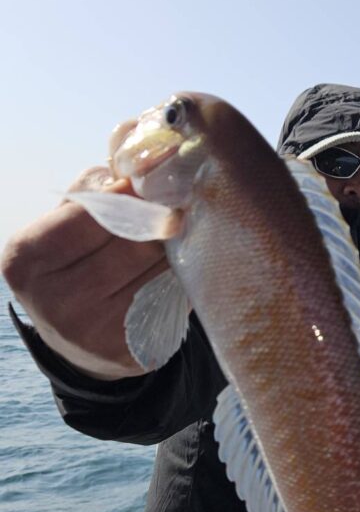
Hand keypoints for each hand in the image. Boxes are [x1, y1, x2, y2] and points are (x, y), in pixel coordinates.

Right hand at [1, 167, 168, 378]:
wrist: (79, 340)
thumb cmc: (75, 262)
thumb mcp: (64, 222)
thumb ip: (94, 188)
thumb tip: (138, 160)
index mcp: (25, 260)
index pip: (92, 213)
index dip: (130, 197)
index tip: (151, 187)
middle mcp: (54, 302)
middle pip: (134, 244)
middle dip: (158, 224)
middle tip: (173, 214)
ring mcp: (92, 333)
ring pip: (159, 270)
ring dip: (175, 251)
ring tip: (173, 245)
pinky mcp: (129, 352)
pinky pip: (174, 300)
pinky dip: (181, 281)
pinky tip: (176, 275)